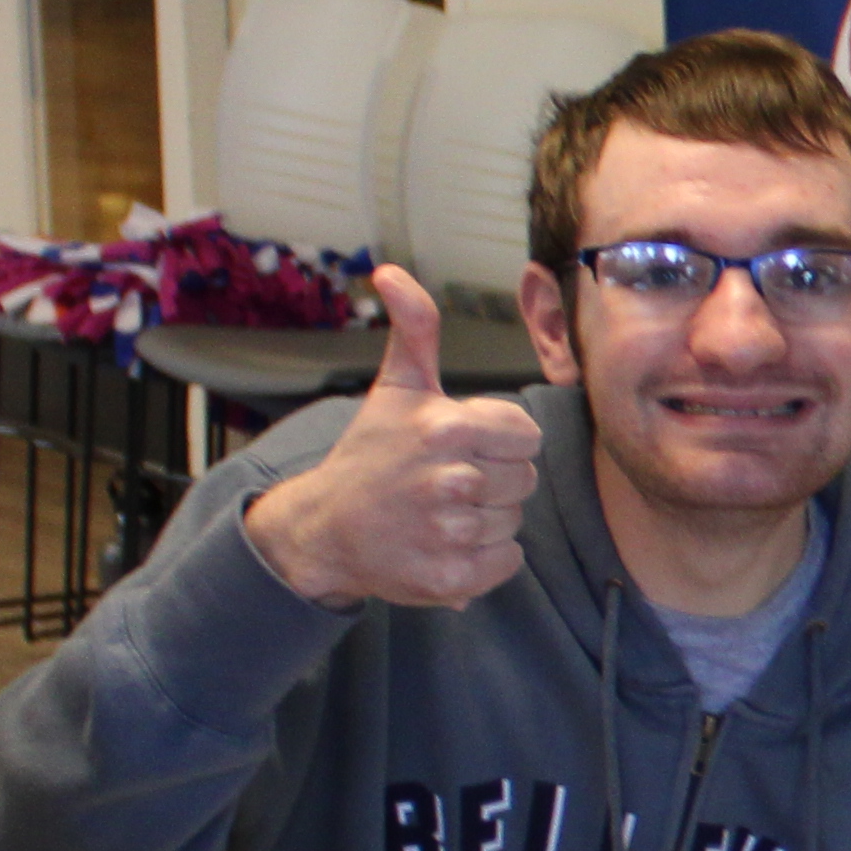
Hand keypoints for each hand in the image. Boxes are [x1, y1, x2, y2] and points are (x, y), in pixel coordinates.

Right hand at [244, 268, 544, 612]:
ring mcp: (449, 532)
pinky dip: (485, 558)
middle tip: (446, 480)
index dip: (500, 441)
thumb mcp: (395, 387)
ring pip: (514, 520)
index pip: (526, 435)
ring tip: (441, 511)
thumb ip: (414, 329)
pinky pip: (506, 561)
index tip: (461, 446)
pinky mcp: (450, 578)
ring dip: (487, 518)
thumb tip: (391, 272)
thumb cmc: (369, 454)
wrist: (323, 528)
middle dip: (493, 479)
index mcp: (447, 427)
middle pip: (524, 479)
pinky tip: (447, 542)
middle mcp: (449, 479)